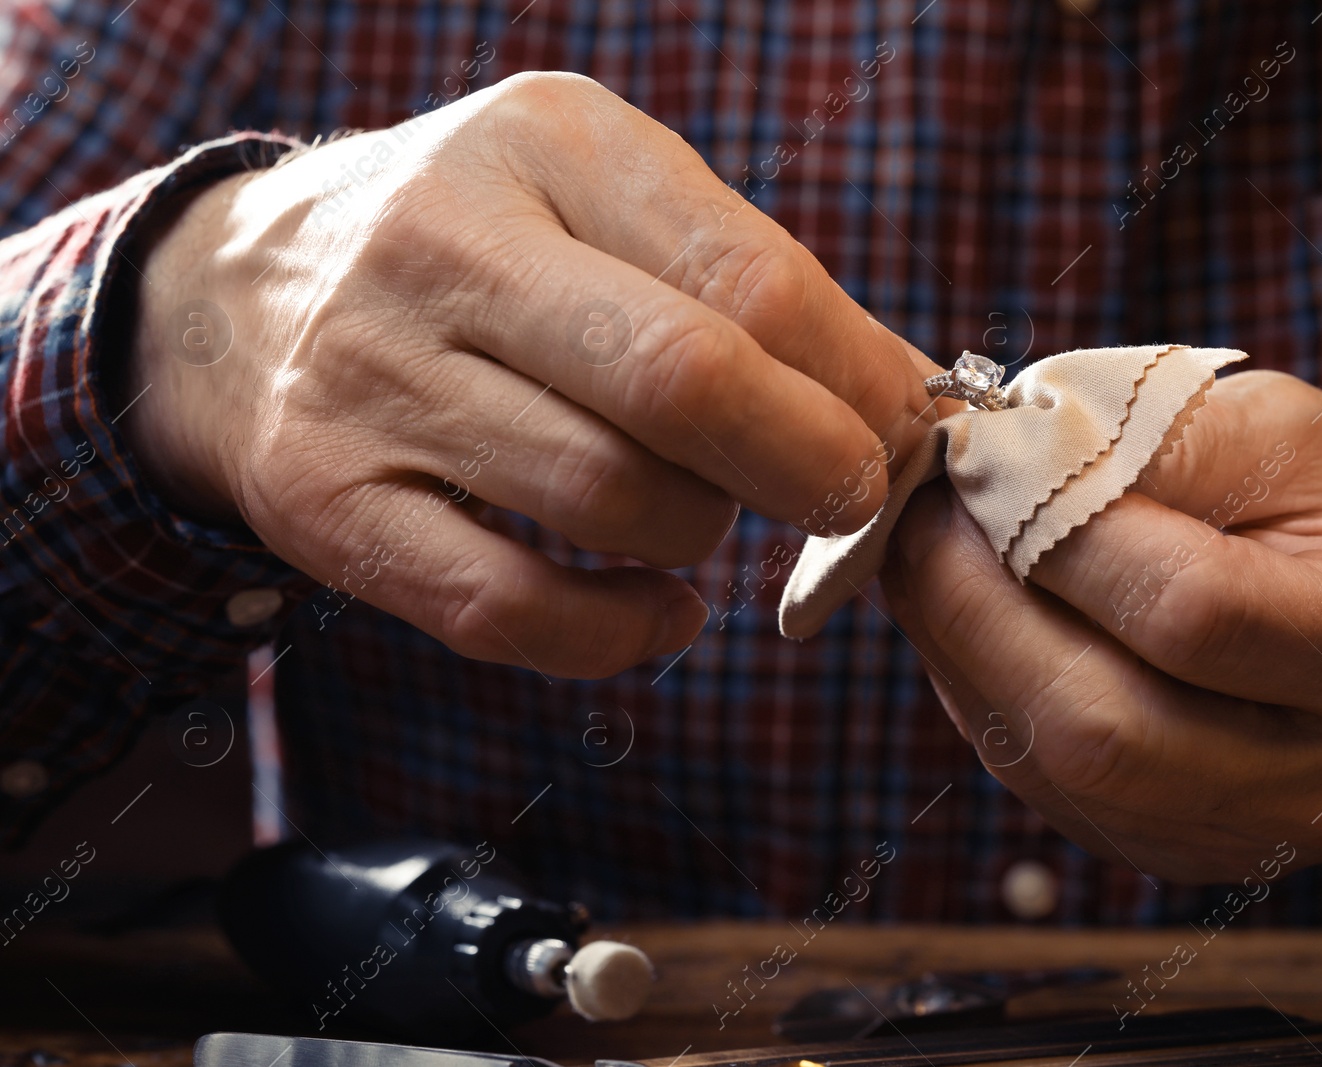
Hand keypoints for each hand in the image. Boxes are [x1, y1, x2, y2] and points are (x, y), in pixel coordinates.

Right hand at [123, 73, 942, 676]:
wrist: (235, 296)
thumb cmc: (477, 247)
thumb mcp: (598, 197)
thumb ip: (743, 279)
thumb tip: (907, 394)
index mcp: (545, 145)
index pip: (746, 277)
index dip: (855, 379)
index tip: (902, 431)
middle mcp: (444, 249)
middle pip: (680, 382)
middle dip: (807, 464)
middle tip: (847, 497)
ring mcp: (371, 380)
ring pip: (606, 500)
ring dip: (701, 534)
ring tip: (705, 514)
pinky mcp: (328, 504)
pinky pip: (508, 608)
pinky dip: (618, 633)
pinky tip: (664, 611)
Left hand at [880, 370, 1321, 881]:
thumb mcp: (1285, 432)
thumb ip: (1152, 440)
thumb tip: (1000, 461)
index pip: (1188, 613)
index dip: (1058, 536)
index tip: (981, 464)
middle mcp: (1317, 777)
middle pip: (1101, 727)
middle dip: (972, 608)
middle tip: (918, 518)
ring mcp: (1243, 836)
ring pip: (1054, 770)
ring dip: (957, 651)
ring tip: (928, 559)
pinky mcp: (1173, 854)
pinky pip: (1040, 787)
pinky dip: (980, 694)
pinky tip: (965, 621)